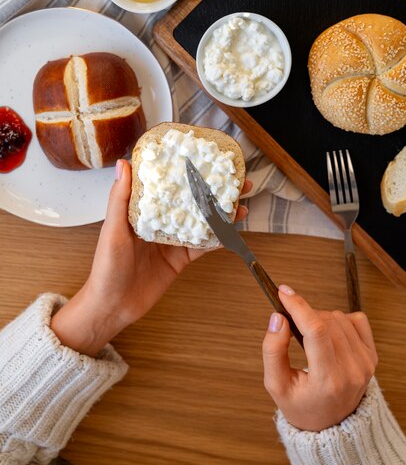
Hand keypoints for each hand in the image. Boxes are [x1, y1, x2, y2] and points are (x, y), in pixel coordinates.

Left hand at [51, 159, 251, 355]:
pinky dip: (218, 238)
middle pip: (191, 199)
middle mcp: (159, 221)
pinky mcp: (180, 259)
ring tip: (241, 203)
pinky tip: (233, 230)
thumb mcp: (112, 230)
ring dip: (222, 212)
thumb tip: (123, 163)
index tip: (205, 157)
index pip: (167, 183)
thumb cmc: (106, 268)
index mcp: (142, 209)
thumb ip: (119, 198)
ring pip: (202, 220)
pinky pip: (203, 245)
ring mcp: (172, 240)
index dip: (186, 169)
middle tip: (237, 180)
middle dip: (214, 189)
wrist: (113, 307)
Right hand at [262, 286, 377, 430]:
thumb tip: (278, 317)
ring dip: (320, 318)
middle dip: (304, 315)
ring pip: (339, 317)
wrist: (330, 423)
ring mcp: (365, 363)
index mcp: (327, 380)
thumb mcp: (276, 384)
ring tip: (310, 338)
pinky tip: (329, 334)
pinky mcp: (372, 356)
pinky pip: (357, 319)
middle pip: (325, 321)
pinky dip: (340, 320)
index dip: (298, 306)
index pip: (316, 331)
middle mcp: (351, 371)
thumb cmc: (301, 404)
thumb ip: (272, 350)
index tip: (282, 293)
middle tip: (291, 327)